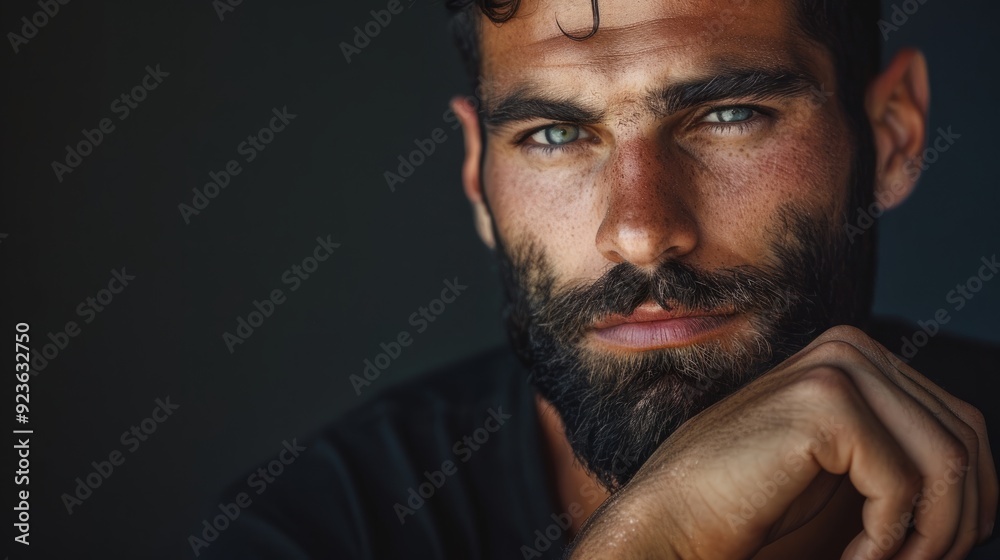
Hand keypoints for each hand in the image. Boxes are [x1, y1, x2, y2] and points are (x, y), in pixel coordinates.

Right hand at [568, 325, 997, 559]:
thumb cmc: (750, 510)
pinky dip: (888, 542)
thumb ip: (903, 465)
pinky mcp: (824, 403)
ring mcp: (836, 367)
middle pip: (963, 441)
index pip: (959, 425)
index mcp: (855, 356)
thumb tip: (988, 499)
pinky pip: (902, 486)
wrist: (672, 520)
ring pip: (947, 465)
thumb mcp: (847, 480)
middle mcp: (851, 347)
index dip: (971, 500)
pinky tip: (853, 559)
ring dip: (930, 537)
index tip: (936, 552)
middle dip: (956, 522)